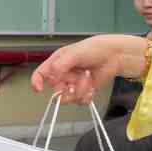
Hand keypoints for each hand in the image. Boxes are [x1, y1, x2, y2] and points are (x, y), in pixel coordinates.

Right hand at [31, 35, 147, 103]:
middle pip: (55, 89)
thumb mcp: (74, 53)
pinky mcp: (84, 91)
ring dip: (79, 90)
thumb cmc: (94, 49)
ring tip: (87, 79)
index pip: (40, 74)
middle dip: (66, 86)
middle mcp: (64, 74)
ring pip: (68, 97)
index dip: (37, 82)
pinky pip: (79, 101)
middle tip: (76, 78)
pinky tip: (92, 87)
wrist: (114, 56)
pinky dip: (86, 96)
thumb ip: (61, 65)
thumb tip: (52, 77)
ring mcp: (73, 84)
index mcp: (57, 62)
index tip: (39, 89)